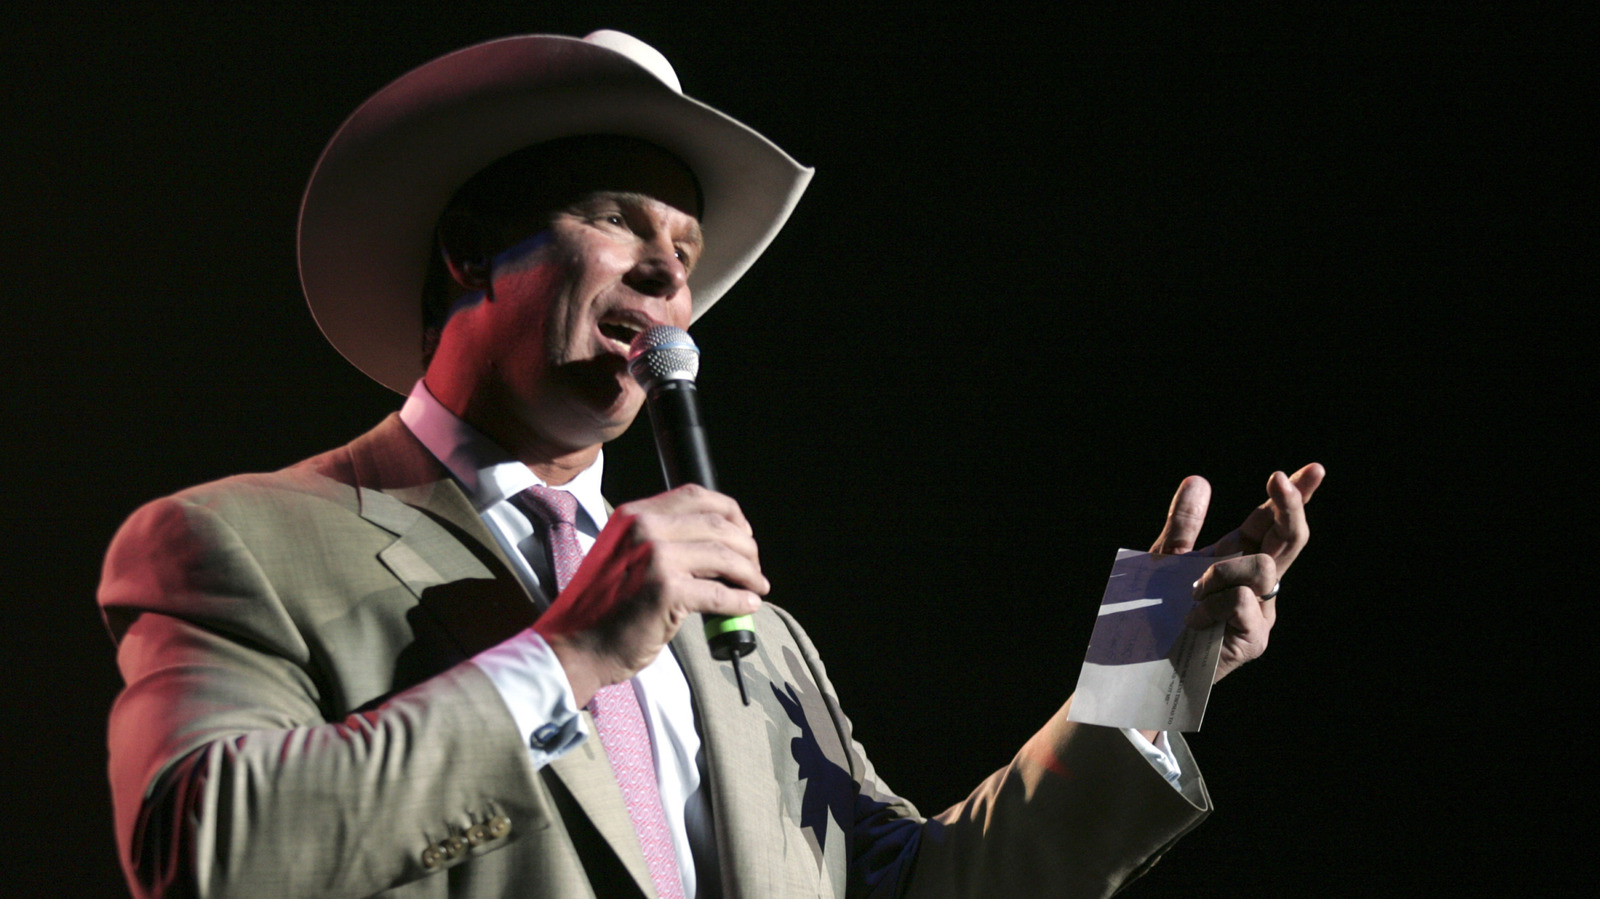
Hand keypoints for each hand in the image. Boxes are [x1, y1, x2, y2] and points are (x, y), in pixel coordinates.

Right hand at [533, 483, 767, 704]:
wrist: (575, 646)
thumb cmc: (603, 607)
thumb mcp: (623, 554)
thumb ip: (660, 540)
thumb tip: (718, 543)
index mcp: (633, 515)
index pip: (696, 496)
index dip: (730, 512)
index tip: (743, 534)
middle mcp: (644, 529)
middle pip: (718, 525)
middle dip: (746, 547)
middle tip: (754, 567)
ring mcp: (656, 558)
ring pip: (725, 556)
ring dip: (749, 573)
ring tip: (757, 586)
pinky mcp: (666, 592)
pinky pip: (720, 593)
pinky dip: (741, 601)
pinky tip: (748, 606)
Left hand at [1149, 463, 1324, 682]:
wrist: (1144, 661)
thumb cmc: (1158, 611)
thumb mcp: (1166, 559)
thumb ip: (1183, 523)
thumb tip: (1198, 480)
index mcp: (1239, 558)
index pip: (1272, 522)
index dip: (1293, 496)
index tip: (1313, 469)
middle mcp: (1257, 582)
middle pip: (1290, 539)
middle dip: (1290, 506)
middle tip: (1279, 480)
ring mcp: (1261, 611)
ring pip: (1263, 567)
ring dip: (1222, 572)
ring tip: (1193, 594)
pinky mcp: (1256, 639)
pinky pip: (1243, 601)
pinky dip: (1213, 604)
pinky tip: (1194, 620)